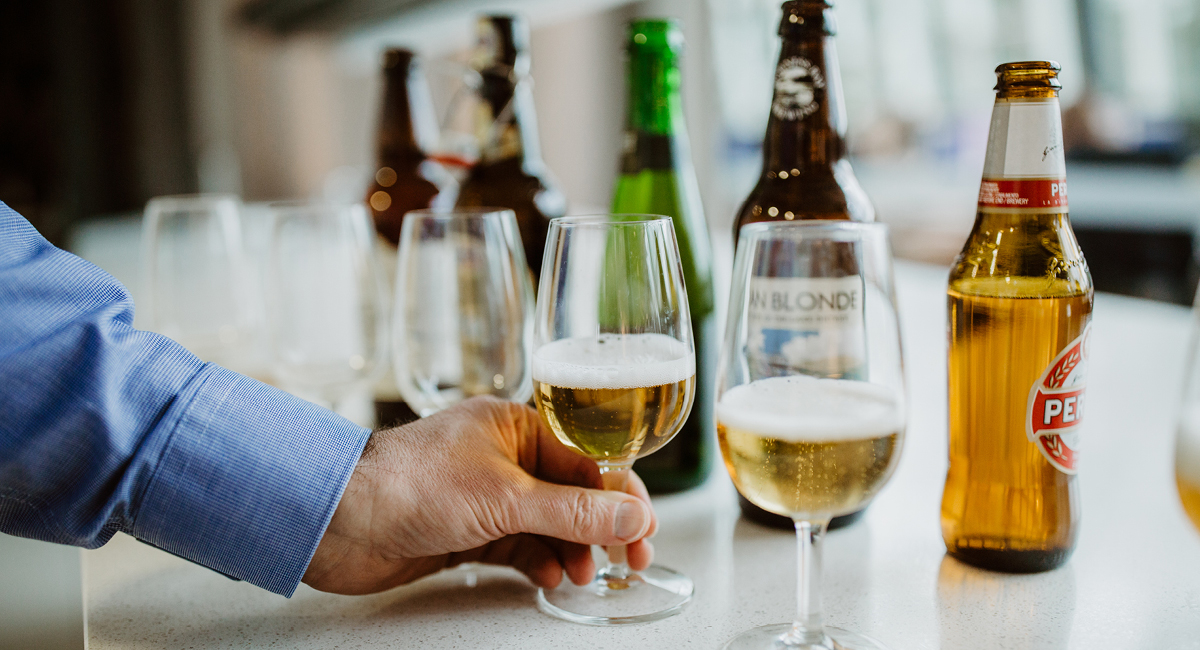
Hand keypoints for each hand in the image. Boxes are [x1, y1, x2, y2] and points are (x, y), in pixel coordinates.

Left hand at [302, 396, 657, 594]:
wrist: (337, 519)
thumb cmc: (408, 484)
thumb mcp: (506, 498)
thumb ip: (574, 512)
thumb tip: (631, 517)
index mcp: (515, 426)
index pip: (588, 458)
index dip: (621, 495)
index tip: (644, 529)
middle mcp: (503, 457)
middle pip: (572, 493)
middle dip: (602, 528)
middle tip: (629, 560)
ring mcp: (485, 495)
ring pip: (548, 523)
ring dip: (572, 549)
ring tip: (584, 573)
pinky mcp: (467, 529)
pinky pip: (520, 545)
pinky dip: (540, 561)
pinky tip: (550, 576)